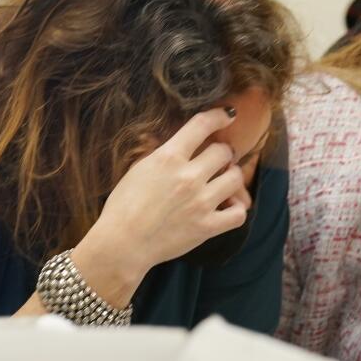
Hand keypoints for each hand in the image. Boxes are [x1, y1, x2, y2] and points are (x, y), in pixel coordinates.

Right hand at [80, 109, 247, 279]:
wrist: (122, 244)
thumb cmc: (123, 206)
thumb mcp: (138, 169)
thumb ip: (159, 152)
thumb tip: (171, 138)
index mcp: (168, 158)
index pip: (202, 125)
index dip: (219, 116)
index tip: (228, 115)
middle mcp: (188, 177)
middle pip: (224, 152)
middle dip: (223, 153)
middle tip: (218, 159)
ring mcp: (200, 202)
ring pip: (236, 177)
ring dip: (232, 176)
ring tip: (223, 181)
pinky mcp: (207, 227)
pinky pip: (239, 213)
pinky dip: (237, 208)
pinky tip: (227, 206)